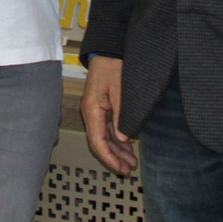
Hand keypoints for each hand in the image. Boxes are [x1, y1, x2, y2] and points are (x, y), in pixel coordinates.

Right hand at [82, 55, 135, 174]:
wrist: (108, 52)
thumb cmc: (112, 67)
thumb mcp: (120, 91)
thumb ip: (120, 116)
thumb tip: (123, 139)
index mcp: (91, 109)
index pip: (97, 141)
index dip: (108, 157)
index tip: (119, 168)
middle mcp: (91, 112)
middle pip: (100, 142)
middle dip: (114, 157)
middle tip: (128, 169)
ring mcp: (95, 111)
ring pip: (104, 137)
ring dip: (117, 150)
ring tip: (131, 161)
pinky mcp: (102, 108)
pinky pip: (108, 128)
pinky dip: (117, 139)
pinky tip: (127, 147)